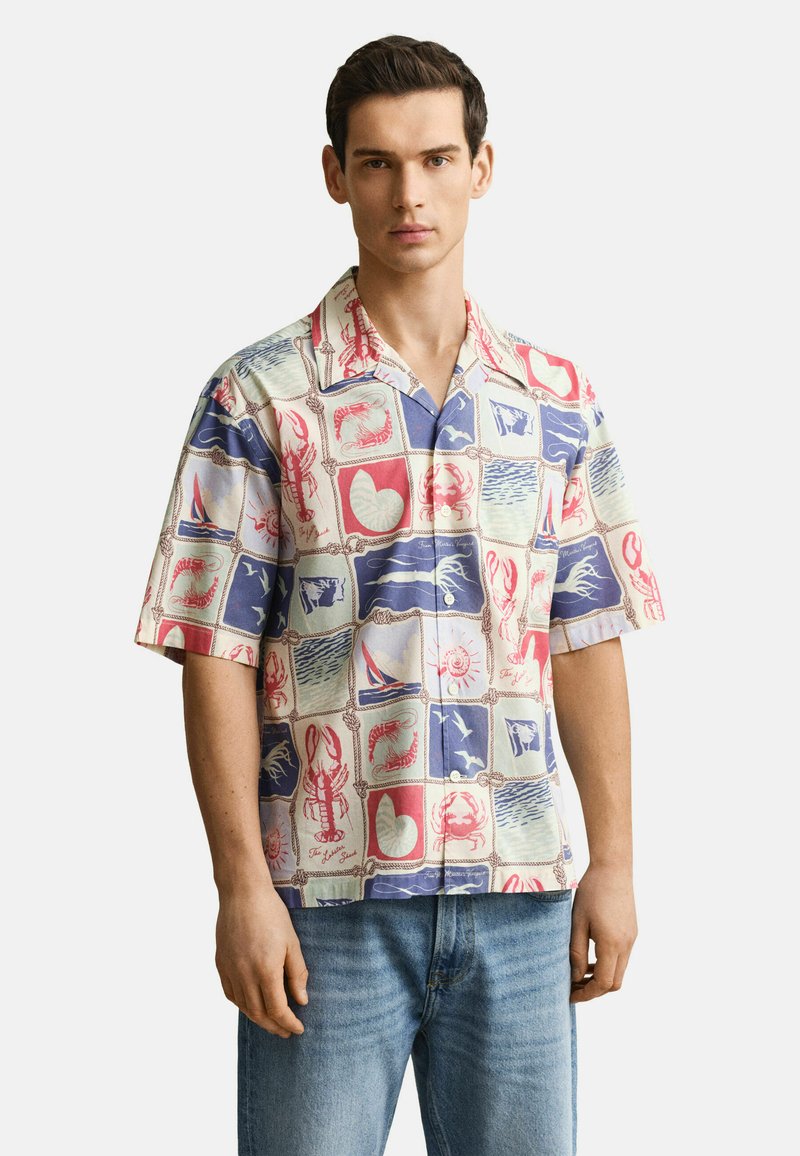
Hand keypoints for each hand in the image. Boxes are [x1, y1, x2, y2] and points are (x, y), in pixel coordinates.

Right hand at [215, 885, 308, 1036]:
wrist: (242, 893)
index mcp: (266, 970)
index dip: (289, 1023)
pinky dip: (242, 1005)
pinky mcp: (220, 964)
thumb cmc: (271, 914)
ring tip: (272, 1022)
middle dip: (274, 1026)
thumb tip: (302, 1001)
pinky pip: (230, 994)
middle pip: (259, 1013)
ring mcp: (229, 970)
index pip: (277, 1009)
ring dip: (259, 1019)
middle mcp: (244, 975)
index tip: (299, 1029)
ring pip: (243, 1006)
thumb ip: (297, 974)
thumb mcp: (292, 942)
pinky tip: (251, 1005)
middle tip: (287, 1032)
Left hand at [569, 863, 636, 1002]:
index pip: (604, 983)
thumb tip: (576, 978)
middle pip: (615, 982)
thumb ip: (576, 952)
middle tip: (574, 987)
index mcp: (612, 944)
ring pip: (619, 971)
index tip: (570, 995)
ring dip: (601, 977)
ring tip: (579, 973)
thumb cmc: (591, 892)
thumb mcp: (577, 922)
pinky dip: (607, 964)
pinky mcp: (632, 931)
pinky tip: (591, 957)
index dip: (587, 994)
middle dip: (595, 990)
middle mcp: (626, 944)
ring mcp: (631, 938)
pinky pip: (622, 957)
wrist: (613, 868)